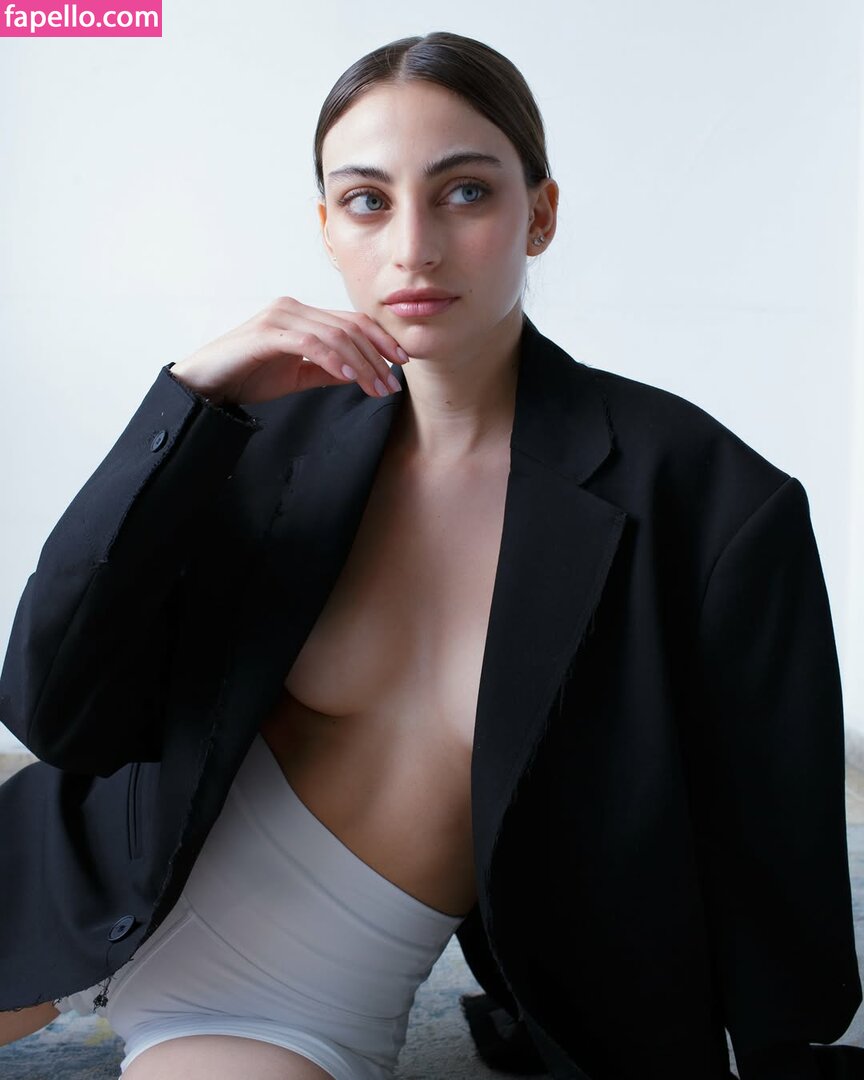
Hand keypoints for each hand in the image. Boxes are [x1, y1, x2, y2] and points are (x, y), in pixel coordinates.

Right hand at [169, 296, 408, 405]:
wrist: (205, 384)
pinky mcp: (267, 333)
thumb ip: (326, 370)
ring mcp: (279, 317)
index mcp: (302, 315)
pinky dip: (333, 360)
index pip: (352, 322)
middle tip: (392, 385)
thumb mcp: (297, 375)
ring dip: (361, 364)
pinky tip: (349, 378)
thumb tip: (359, 373)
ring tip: (376, 388)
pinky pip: (310, 343)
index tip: (401, 363)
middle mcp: (293, 308)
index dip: (381, 340)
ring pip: (335, 335)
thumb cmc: (248, 376)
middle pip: (349, 327)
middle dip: (377, 356)